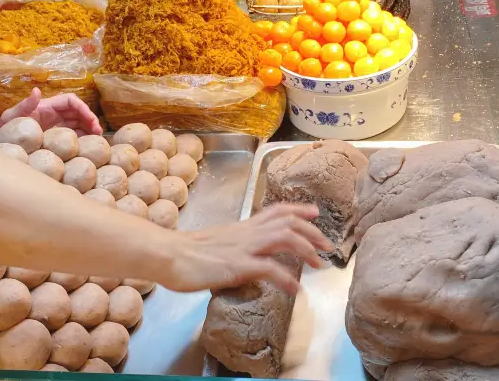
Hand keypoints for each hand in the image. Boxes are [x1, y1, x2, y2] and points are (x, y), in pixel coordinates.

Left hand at [0, 88, 101, 138]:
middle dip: (90, 119)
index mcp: (48, 106)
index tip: (90, 118)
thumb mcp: (12, 115)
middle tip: (98, 132)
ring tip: (97, 139)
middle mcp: (55, 114)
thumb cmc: (5, 127)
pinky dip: (83, 138)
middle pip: (79, 112)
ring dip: (90, 129)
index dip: (83, 108)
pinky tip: (88, 146)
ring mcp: (57, 126)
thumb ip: (25, 104)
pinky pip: (74, 135)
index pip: (71, 101)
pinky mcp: (57, 137)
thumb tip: (36, 91)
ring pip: (79, 123)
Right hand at [167, 203, 332, 294]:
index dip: (298, 209)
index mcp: (244, 227)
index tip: (314, 212)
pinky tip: (295, 289)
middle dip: (312, 231)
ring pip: (284, 237)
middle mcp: (248, 232)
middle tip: (327, 244)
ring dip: (306, 249)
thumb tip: (247, 256)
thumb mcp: (219, 243)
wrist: (170, 255)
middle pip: (287, 221)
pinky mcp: (238, 266)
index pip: (276, 211)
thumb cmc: (188, 252)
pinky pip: (269, 269)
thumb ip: (237, 246)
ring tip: (319, 264)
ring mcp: (244, 248)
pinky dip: (286, 278)